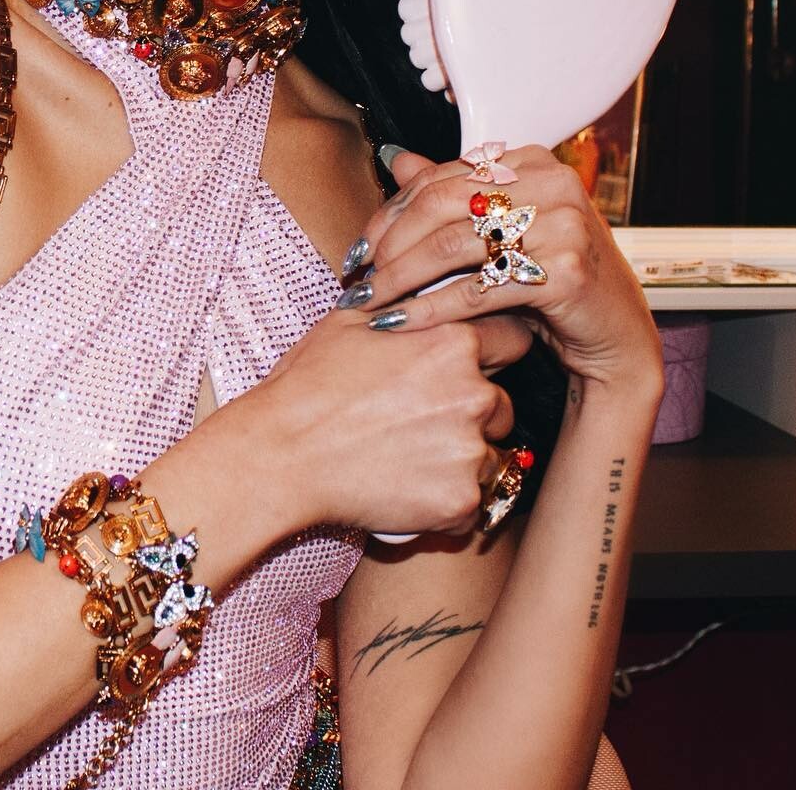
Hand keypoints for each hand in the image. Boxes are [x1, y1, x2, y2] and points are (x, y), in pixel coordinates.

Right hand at [245, 299, 534, 537]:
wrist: (283, 453)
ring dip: (462, 460)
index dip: (490, 355)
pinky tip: (406, 489)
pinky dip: (447, 501)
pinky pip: (474, 504)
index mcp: (453, 343)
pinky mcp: (461, 501)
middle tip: (420, 423)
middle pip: (500, 406)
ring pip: (491, 457)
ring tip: (407, 459)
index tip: (468, 371)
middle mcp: (474, 395)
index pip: (512, 341)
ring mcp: (470, 451)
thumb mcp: (350, 323)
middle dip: (470, 414)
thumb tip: (417, 291)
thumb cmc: (308, 383)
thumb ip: (403, 308)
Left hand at [352, 146, 663, 397]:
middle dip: (389, 244)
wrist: (613, 339)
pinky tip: (397, 322)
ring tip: (368, 301)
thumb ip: (450, 193)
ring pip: (453, 246)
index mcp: (531, 162)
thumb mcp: (500, 230)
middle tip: (357, 276)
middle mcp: (552, 184)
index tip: (359, 247)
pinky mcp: (566, 272)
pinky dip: (429, 308)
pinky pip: (476, 289)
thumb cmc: (551, 282)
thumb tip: (394, 158)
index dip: (391, 214)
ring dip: (399, 278)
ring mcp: (564, 225)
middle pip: (441, 206)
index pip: (440, 179)